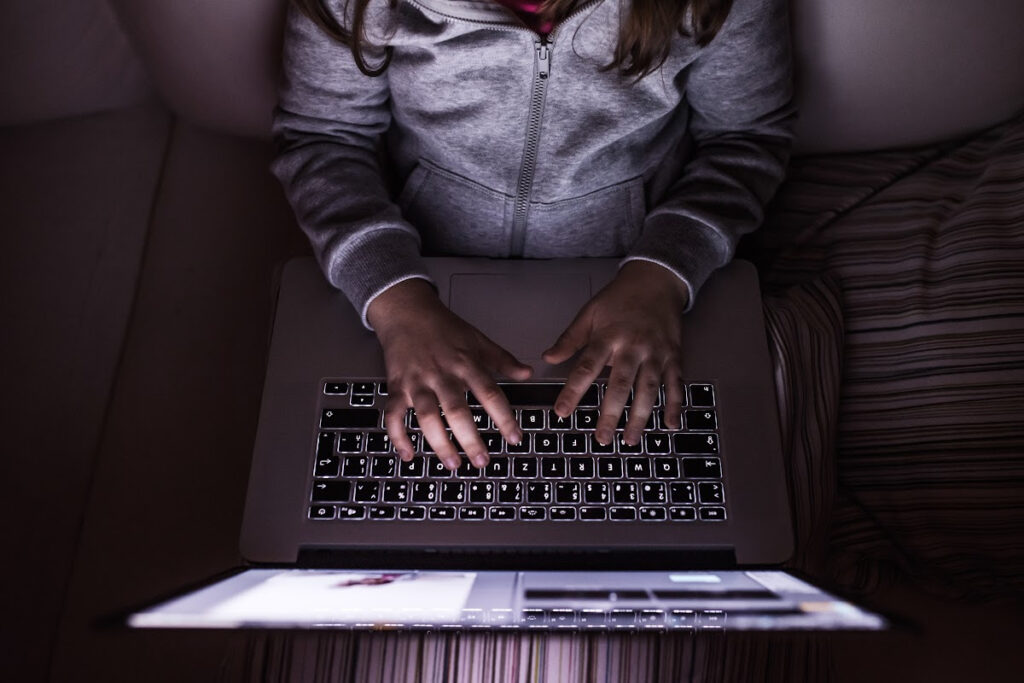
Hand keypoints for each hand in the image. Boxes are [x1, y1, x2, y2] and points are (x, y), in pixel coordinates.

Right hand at [368, 279, 532, 469]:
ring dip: (440, 443)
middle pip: (458, 410)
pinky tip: (408, 455)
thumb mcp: (478, 340)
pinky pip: (394, 414)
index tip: (515, 438)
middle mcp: (443, 374)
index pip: (490, 394)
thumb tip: (527, 373)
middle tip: (483, 461)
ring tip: (454, 464)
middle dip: (471, 439)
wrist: (407, 310)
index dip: (504, 418)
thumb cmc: (443, 327)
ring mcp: (418, 381)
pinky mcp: (398, 386)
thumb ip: (502, 359)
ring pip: (428, 416)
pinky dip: (398, 436)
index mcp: (466, 364)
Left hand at [542, 261, 688, 446]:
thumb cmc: (620, 298)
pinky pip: (675, 384)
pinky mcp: (673, 356)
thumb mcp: (590, 313)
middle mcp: (633, 347)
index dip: (573, 392)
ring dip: (640, 417)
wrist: (656, 280)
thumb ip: (570, 339)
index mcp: (608, 336)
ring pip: (648, 389)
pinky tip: (669, 425)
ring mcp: (656, 353)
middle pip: (621, 385)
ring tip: (629, 440)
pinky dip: (674, 405)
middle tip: (601, 438)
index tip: (562, 412)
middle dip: (610, 414)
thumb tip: (548, 357)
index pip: (586, 368)